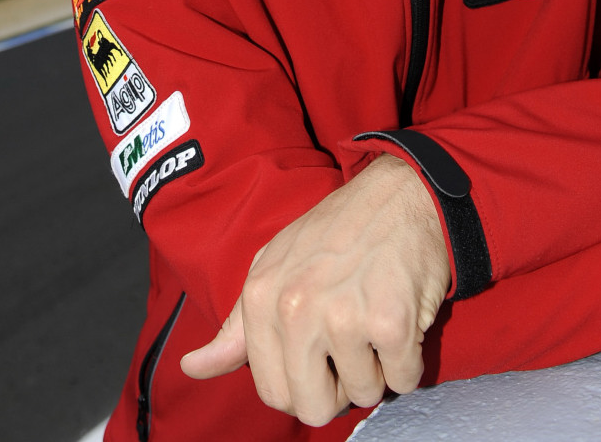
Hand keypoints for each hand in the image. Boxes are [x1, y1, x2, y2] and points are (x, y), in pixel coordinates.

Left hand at [180, 154, 449, 425]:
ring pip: (364, 394)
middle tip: (352, 343)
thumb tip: (191, 367)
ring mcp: (343, 317)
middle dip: (339, 388)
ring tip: (376, 317)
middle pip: (314, 408)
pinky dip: (409, 359)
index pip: (274, 393)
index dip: (304, 383)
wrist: (399, 193)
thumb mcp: (273, 266)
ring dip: (378, 368)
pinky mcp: (390, 322)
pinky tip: (403, 316)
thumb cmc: (336, 232)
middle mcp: (295, 309)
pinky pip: (404, 379)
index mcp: (261, 298)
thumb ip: (237, 327)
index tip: (321, 354)